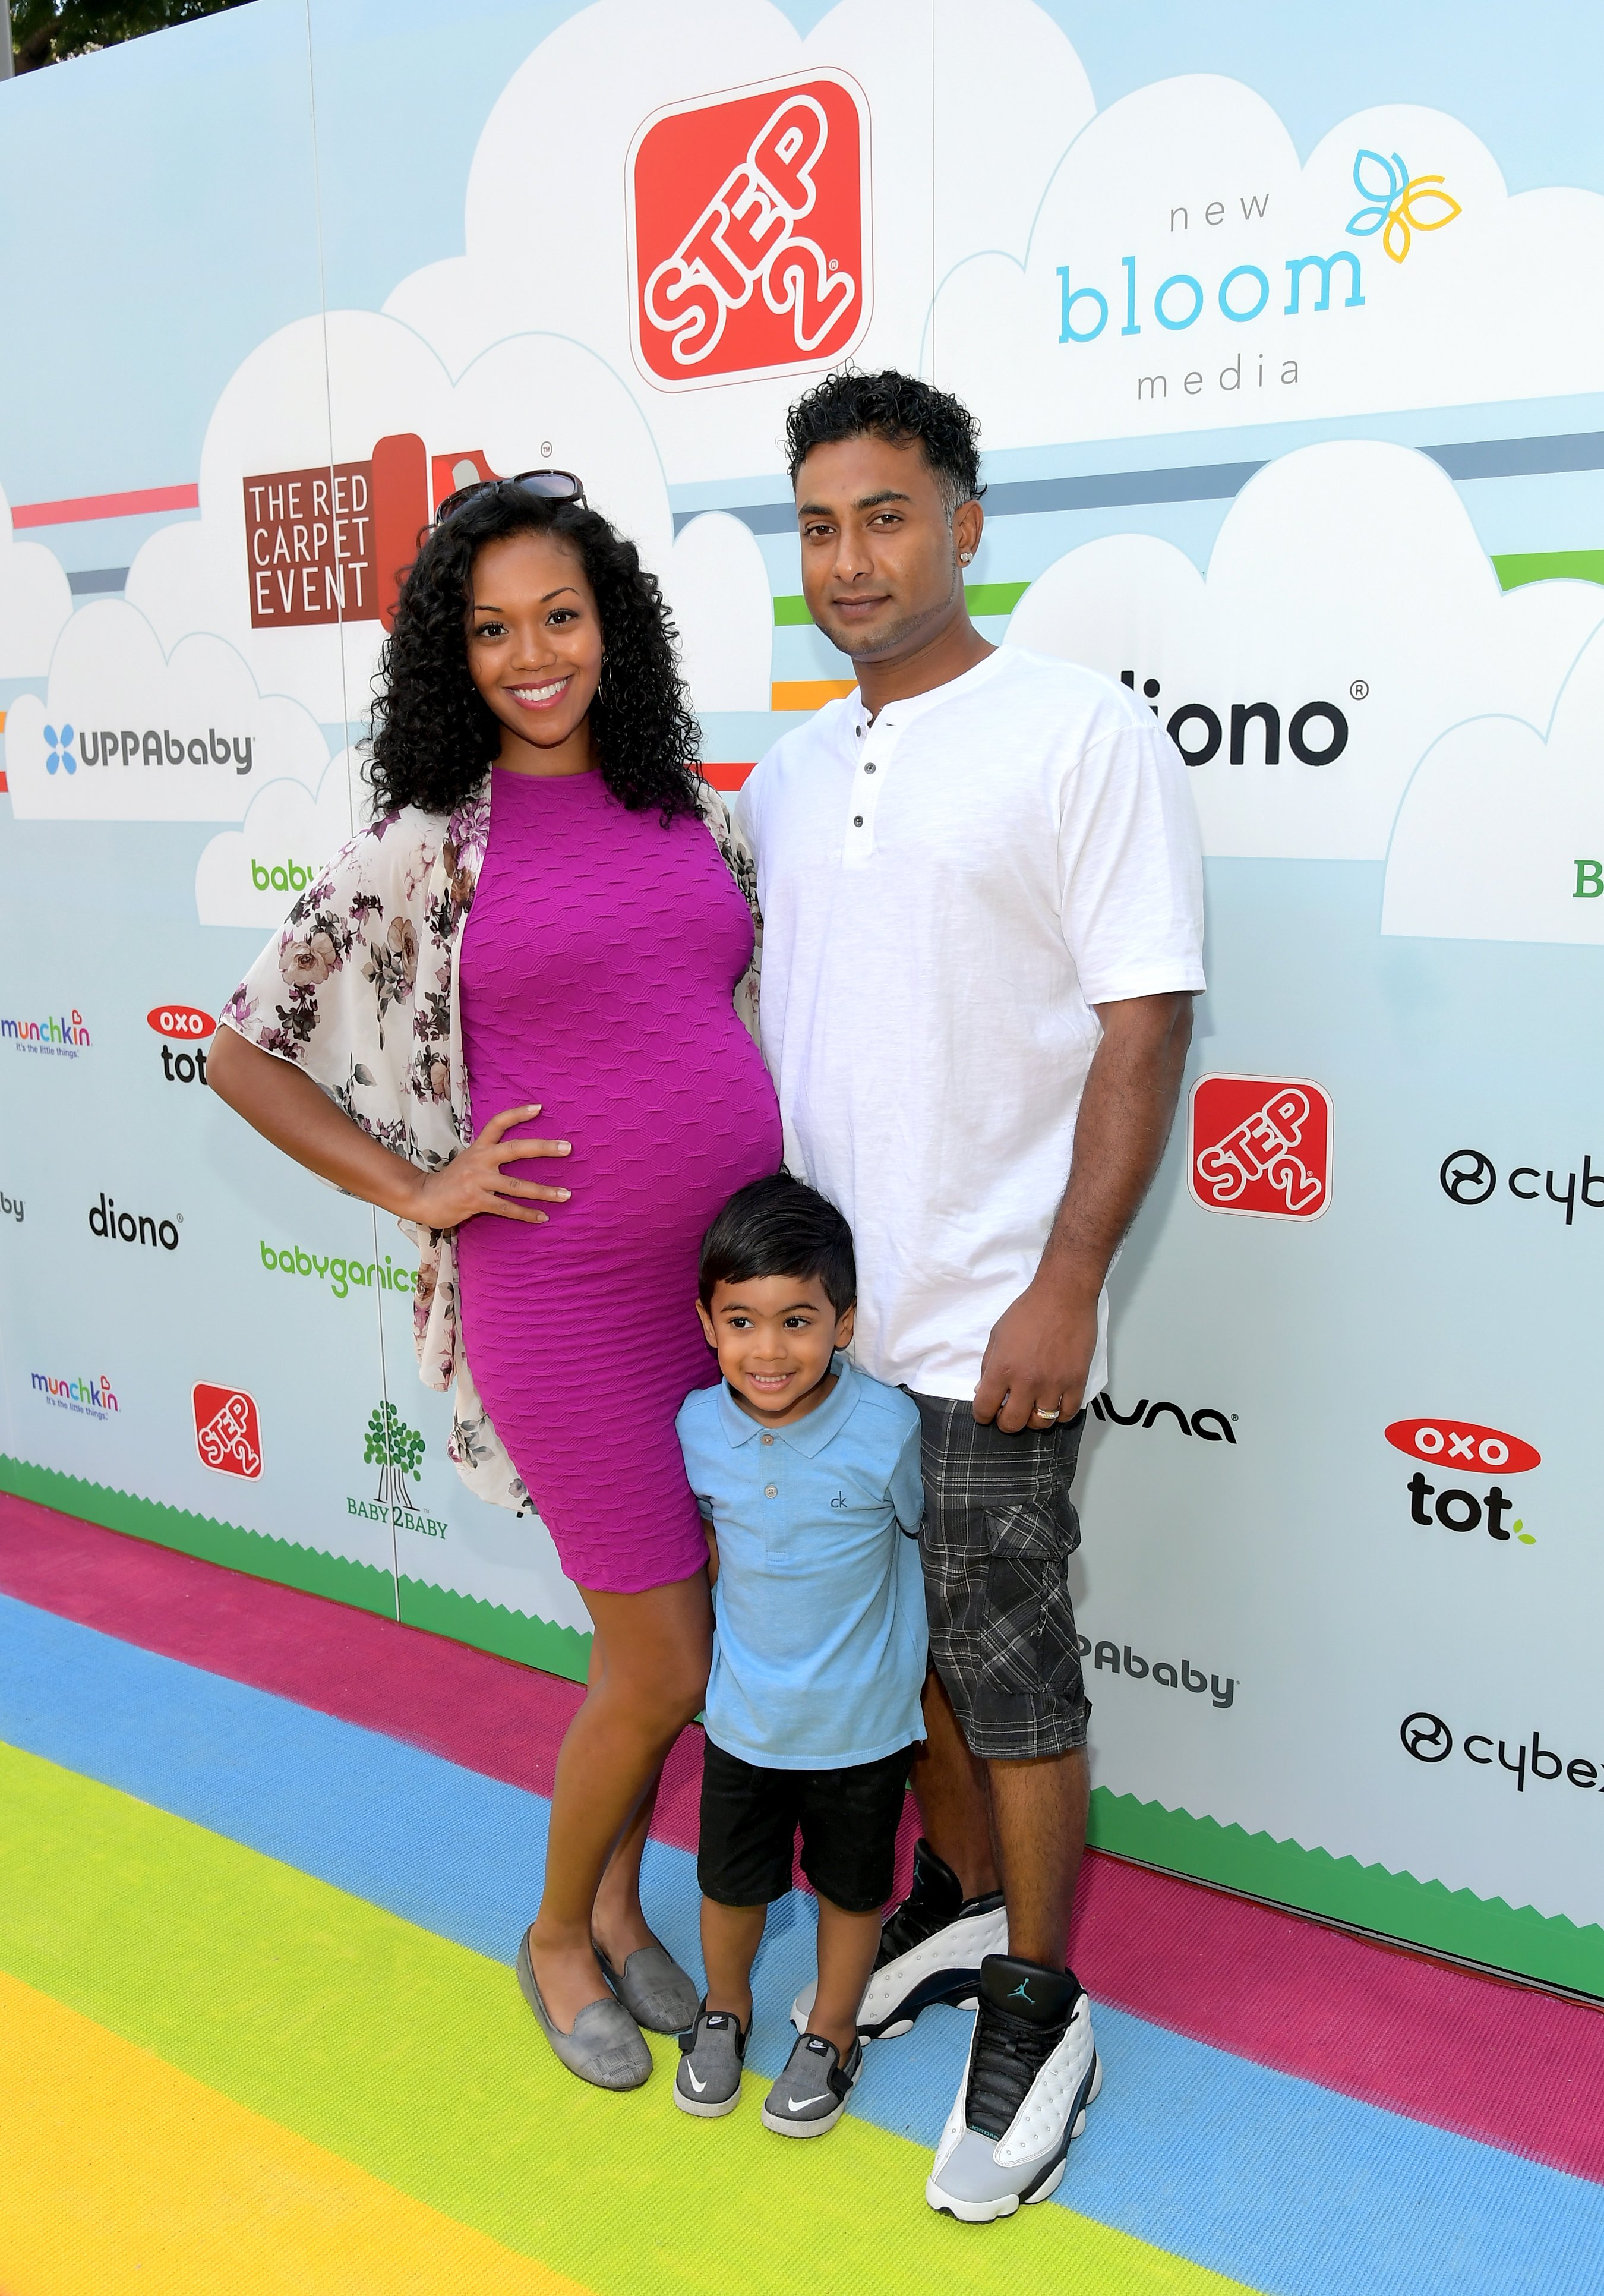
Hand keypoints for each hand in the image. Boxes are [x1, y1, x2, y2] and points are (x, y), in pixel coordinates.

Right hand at [407, 1104, 571, 1229]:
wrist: (422, 1198)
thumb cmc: (450, 1181)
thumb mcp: (468, 1160)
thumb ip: (488, 1156)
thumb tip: (517, 1154)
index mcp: (478, 1147)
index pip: (498, 1123)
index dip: (518, 1114)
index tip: (539, 1108)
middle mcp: (479, 1160)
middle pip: (516, 1149)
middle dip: (544, 1148)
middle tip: (568, 1147)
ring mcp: (477, 1180)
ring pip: (517, 1186)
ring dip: (543, 1192)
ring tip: (565, 1195)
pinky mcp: (475, 1201)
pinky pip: (506, 1208)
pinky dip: (526, 1214)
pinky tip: (542, 1217)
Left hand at [972, 1276, 1097, 1432]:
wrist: (1063, 1296)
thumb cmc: (1028, 1311)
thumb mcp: (997, 1335)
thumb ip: (989, 1366)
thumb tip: (985, 1391)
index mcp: (1002, 1369)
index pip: (985, 1409)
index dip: (983, 1415)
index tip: (987, 1412)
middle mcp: (1027, 1381)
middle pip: (1012, 1424)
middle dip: (1006, 1422)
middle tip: (1009, 1412)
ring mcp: (1053, 1384)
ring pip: (1041, 1423)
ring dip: (1033, 1419)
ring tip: (1033, 1407)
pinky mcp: (1076, 1381)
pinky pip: (1067, 1414)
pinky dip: (1059, 1414)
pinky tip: (1054, 1404)